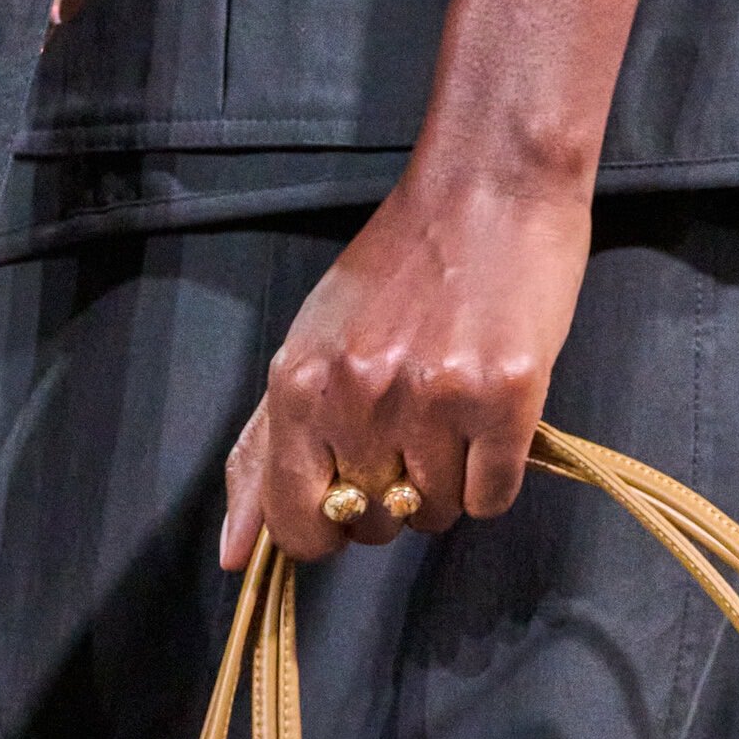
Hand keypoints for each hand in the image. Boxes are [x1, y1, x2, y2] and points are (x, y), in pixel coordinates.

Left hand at [221, 171, 592, 568]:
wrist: (489, 185)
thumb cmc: (399, 268)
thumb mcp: (309, 348)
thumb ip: (263, 453)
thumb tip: (235, 554)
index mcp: (300, 385)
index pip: (297, 524)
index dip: (325, 530)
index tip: (347, 498)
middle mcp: (360, 397)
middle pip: (372, 524)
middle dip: (392, 495)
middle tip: (411, 423)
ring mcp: (433, 400)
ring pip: (434, 515)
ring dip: (447, 482)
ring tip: (452, 408)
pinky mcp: (503, 400)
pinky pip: (490, 500)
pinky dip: (492, 475)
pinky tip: (488, 415)